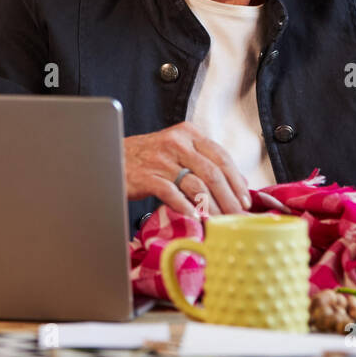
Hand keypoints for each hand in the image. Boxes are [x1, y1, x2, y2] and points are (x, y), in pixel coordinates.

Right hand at [123, 121, 250, 216]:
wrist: (109, 157)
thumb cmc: (147, 158)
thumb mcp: (177, 150)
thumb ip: (203, 161)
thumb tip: (238, 182)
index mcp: (188, 133)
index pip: (221, 156)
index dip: (236, 180)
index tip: (246, 199)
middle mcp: (176, 142)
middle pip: (212, 172)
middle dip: (229, 198)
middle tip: (238, 217)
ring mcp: (161, 159)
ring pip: (196, 185)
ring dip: (211, 207)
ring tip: (220, 222)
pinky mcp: (146, 176)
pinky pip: (172, 194)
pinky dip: (186, 208)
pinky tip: (195, 219)